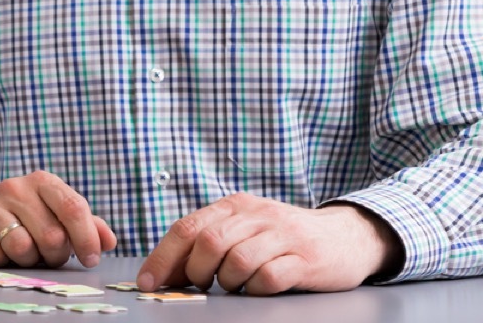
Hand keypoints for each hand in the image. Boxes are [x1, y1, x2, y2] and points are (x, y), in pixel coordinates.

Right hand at [0, 170, 116, 267]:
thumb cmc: (26, 221)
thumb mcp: (57, 218)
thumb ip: (87, 227)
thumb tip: (108, 241)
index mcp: (42, 181)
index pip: (73, 208)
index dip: (86, 238)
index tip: (91, 260)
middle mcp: (14, 186)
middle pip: (51, 235)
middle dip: (54, 256)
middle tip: (46, 255)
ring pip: (22, 248)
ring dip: (26, 261)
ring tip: (22, 253)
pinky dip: (0, 263)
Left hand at [137, 193, 402, 294]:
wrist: (346, 236)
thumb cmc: (283, 237)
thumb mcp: (245, 227)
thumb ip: (210, 241)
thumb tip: (167, 271)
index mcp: (235, 205)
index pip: (187, 228)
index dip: (163, 257)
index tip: (148, 282)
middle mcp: (256, 215)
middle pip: (208, 243)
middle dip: (196, 271)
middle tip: (201, 285)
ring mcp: (282, 235)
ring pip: (237, 260)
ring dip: (227, 282)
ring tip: (234, 285)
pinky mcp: (305, 259)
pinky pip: (269, 277)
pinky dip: (255, 289)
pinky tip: (258, 288)